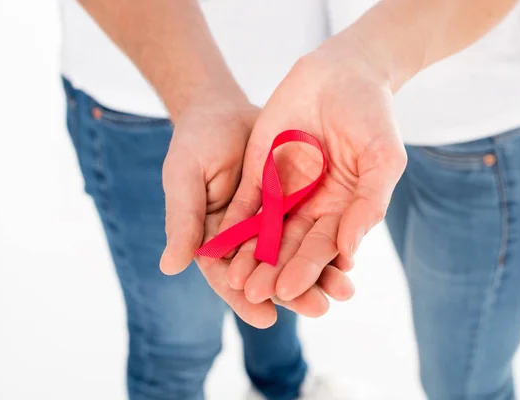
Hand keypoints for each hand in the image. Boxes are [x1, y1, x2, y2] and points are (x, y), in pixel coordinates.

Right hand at [160, 89, 353, 327]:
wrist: (222, 110)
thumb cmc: (194, 143)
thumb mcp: (184, 179)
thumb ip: (182, 221)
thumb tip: (170, 267)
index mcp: (215, 241)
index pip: (228, 278)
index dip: (244, 299)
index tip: (267, 319)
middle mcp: (245, 238)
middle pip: (268, 272)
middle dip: (294, 292)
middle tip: (320, 308)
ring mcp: (271, 221)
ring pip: (295, 252)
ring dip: (319, 271)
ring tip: (345, 288)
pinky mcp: (292, 202)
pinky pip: (312, 223)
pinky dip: (329, 238)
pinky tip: (349, 252)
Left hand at [221, 36, 406, 306]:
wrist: (342, 71)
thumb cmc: (373, 115)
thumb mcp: (383, 160)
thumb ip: (370, 205)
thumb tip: (349, 252)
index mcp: (344, 211)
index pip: (323, 248)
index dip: (307, 269)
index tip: (288, 290)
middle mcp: (314, 208)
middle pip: (291, 246)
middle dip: (273, 270)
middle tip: (254, 294)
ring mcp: (286, 192)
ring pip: (265, 231)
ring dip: (250, 255)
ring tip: (233, 278)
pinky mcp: (261, 174)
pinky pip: (247, 203)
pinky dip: (234, 223)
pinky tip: (219, 241)